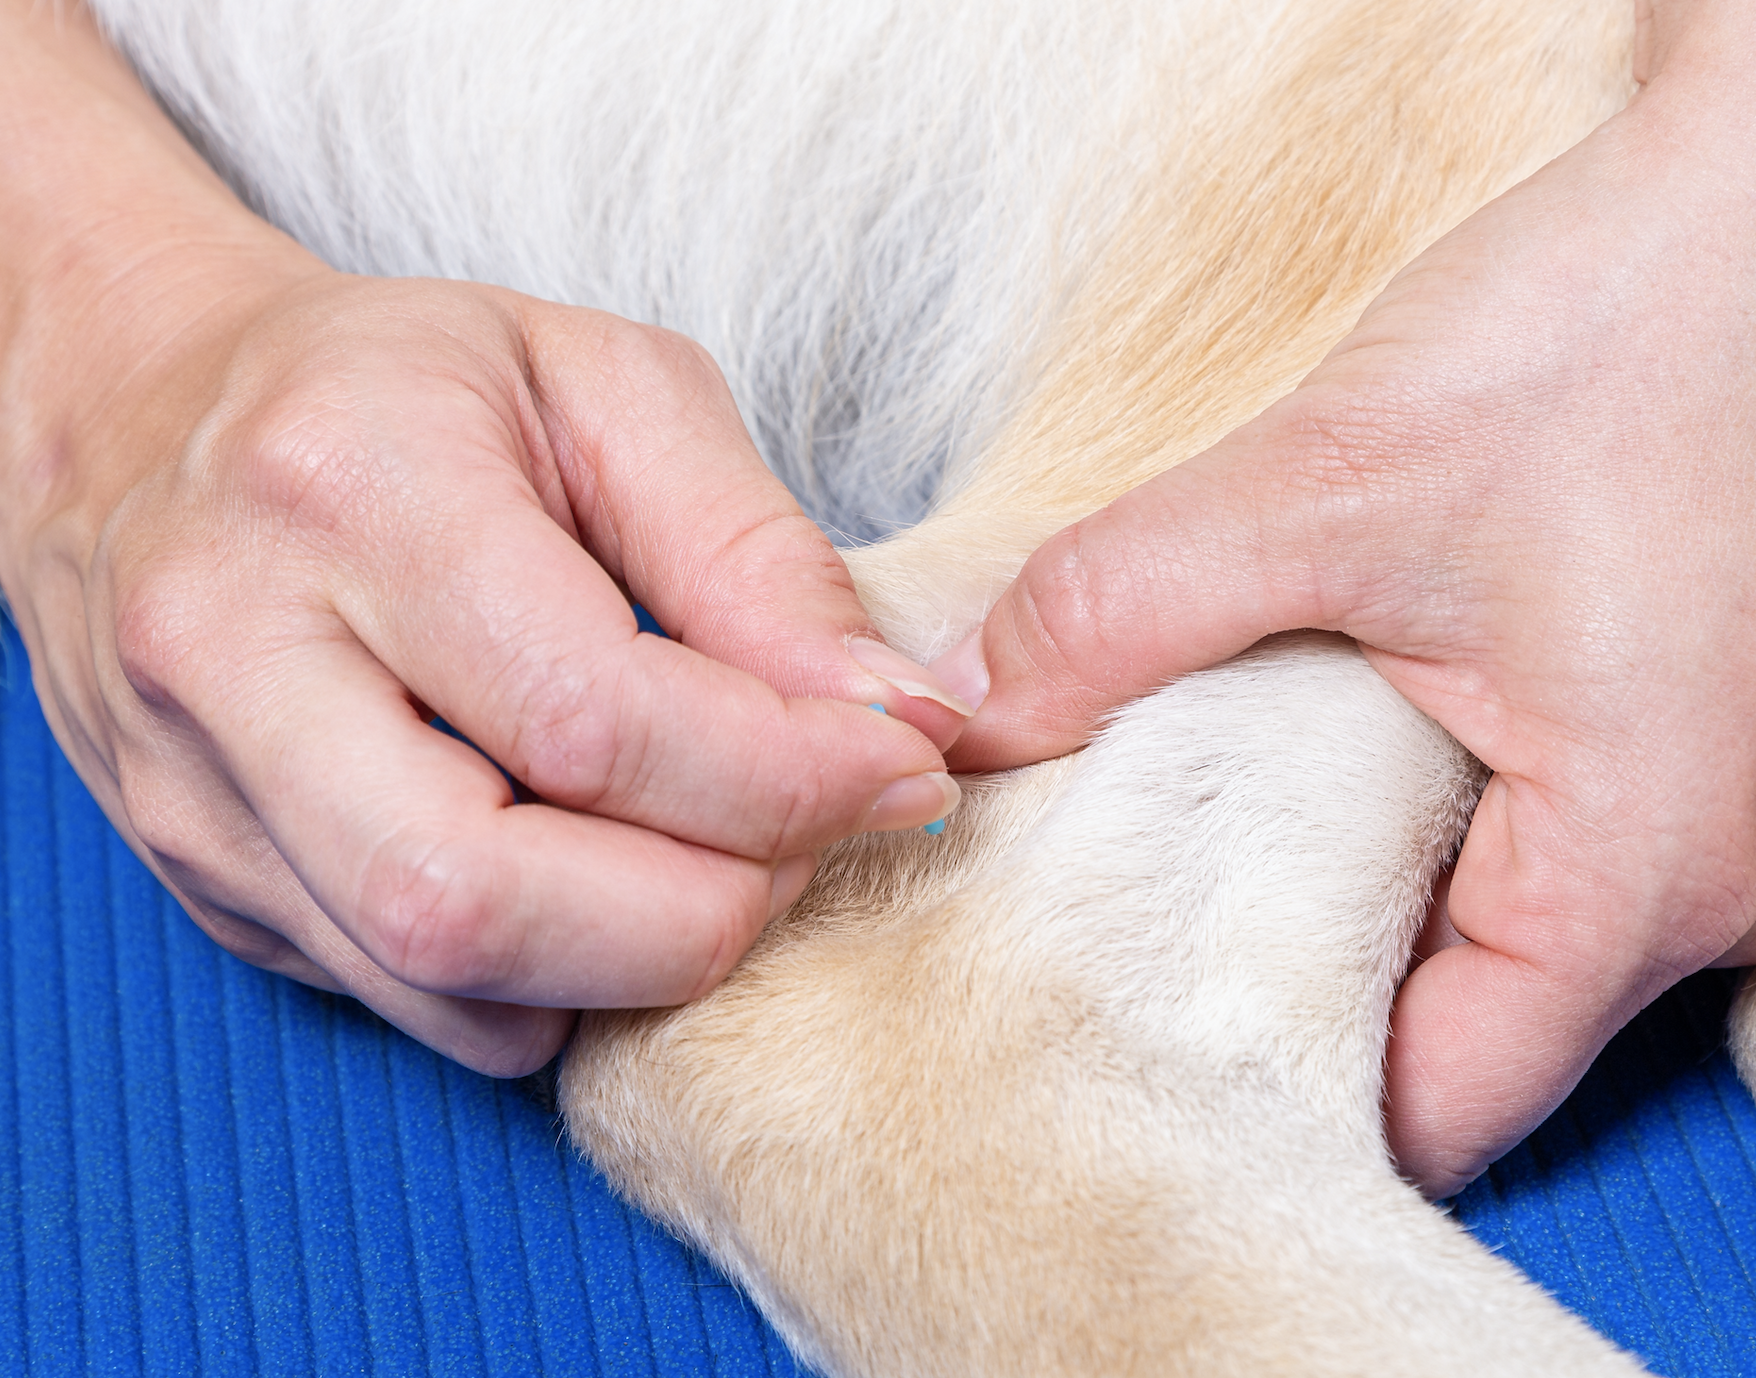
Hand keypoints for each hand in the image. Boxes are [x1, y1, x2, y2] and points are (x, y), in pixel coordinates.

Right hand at [2, 262, 969, 1074]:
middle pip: (484, 897)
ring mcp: (196, 792)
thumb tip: (894, 716)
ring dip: (637, 957)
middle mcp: (233, 657)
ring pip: (444, 982)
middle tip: (812, 840)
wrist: (144, 416)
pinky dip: (553, 980)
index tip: (901, 766)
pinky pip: (413, 1003)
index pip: (588, 716)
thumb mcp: (606, 388)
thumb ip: (754, 553)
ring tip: (718, 849)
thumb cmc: (407, 387)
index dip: (783, 777)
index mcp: (349, 490)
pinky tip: (599, 874)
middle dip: (705, 912)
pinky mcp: (204, 881)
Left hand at [929, 0, 1755, 1191]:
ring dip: (1380, 883)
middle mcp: (1728, 883)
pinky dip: (1458, 810)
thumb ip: (1123, 612)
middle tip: (1140, 920)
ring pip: (1520, 931)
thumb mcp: (1334, 480)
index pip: (1440, 1105)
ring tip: (1231, 814)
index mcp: (1649, 873)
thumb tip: (962, 712)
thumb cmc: (1633, 322)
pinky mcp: (1739, 732)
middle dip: (1304, 982)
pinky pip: (1575, 839)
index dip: (1267, 1083)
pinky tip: (1356, 728)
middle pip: (1477, 1029)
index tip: (1126, 1034)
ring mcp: (1751, 810)